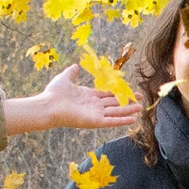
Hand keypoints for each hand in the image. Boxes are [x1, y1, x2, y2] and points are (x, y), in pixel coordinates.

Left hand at [2, 66, 144, 137]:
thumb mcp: (64, 78)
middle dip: (128, 101)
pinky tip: (132, 119)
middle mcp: (93, 106)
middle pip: (114, 103)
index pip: (106, 95)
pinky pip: (111, 121)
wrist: (48, 106)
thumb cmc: (54, 93)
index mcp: (88, 96)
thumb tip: (75, 66)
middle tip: (140, 98)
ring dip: (128, 110)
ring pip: (115, 112)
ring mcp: (94, 114)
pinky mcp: (94, 121)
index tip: (128, 91)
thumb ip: (71, 73)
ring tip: (141, 108)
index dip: (118, 92)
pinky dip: (121, 121)